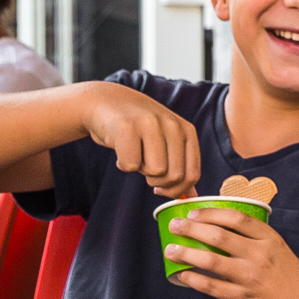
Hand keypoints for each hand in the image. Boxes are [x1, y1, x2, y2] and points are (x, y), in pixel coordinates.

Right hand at [77, 82, 201, 197]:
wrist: (106, 102)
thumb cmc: (138, 129)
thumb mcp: (166, 142)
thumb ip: (180, 167)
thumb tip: (192, 196)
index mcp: (187, 131)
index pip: (193, 174)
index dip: (177, 190)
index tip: (162, 188)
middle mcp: (172, 126)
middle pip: (174, 176)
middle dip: (158, 183)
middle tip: (145, 168)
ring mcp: (151, 125)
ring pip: (155, 172)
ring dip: (141, 171)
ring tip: (135, 154)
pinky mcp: (127, 128)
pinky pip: (130, 165)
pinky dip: (122, 164)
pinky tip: (120, 149)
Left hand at [165, 208, 298, 298]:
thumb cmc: (290, 276)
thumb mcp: (279, 249)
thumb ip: (255, 239)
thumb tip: (220, 226)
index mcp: (270, 240)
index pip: (237, 218)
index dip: (211, 213)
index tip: (194, 212)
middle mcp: (259, 256)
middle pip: (219, 236)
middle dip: (191, 228)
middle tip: (175, 225)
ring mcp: (250, 277)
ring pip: (211, 261)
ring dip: (186, 253)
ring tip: (170, 250)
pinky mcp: (242, 298)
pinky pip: (211, 286)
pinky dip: (192, 279)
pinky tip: (181, 274)